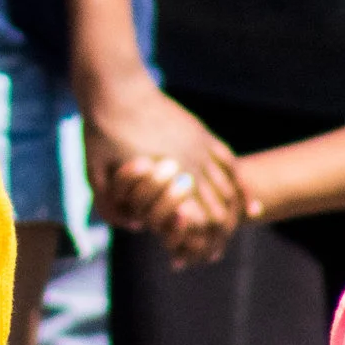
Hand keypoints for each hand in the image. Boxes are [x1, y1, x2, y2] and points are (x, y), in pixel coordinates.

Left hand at [84, 73, 247, 264]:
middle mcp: (190, 164)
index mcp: (165, 177)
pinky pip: (230, 164)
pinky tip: (250, 205)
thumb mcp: (94, 171)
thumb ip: (109, 204)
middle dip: (216, 237)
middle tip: (210, 256)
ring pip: (228, 189)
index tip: (193, 258)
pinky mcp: (201, 134)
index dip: (196, 243)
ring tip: (229, 235)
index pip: (195, 220)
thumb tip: (136, 227)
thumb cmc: (101, 131)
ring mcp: (199, 147)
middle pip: (216, 210)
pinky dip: (241, 188)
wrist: (116, 86)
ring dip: (232, 216)